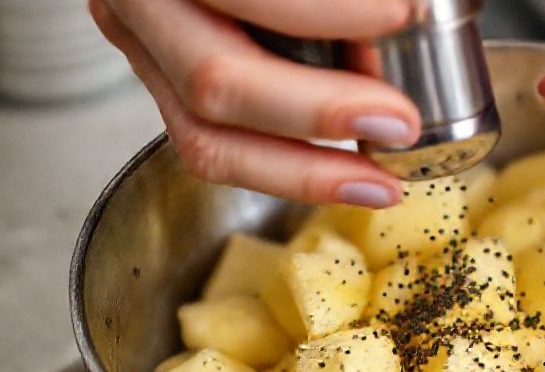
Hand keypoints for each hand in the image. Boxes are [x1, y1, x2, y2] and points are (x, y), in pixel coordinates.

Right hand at [89, 0, 419, 206]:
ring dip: (303, 171)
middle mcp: (139, 4)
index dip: (328, 11)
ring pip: (207, 140)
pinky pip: (220, 149)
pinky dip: (290, 167)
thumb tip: (405, 18)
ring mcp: (143, 52)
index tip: (402, 14)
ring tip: (377, 180)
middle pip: (215, 82)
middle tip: (399, 122)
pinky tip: (347, 172)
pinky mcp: (163, 89)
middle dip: (319, 112)